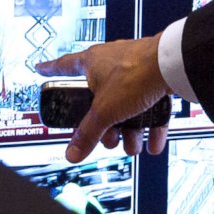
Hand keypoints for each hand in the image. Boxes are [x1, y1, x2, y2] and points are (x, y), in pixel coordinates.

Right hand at [36, 36, 171, 162]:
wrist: (172, 65)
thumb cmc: (136, 72)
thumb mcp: (105, 110)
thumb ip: (88, 133)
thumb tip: (73, 151)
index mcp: (91, 62)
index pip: (63, 66)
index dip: (50, 69)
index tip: (41, 69)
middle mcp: (111, 63)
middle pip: (99, 99)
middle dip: (104, 124)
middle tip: (106, 137)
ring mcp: (134, 70)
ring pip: (125, 106)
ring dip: (129, 130)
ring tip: (132, 145)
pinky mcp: (154, 78)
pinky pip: (148, 106)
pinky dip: (150, 126)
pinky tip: (152, 142)